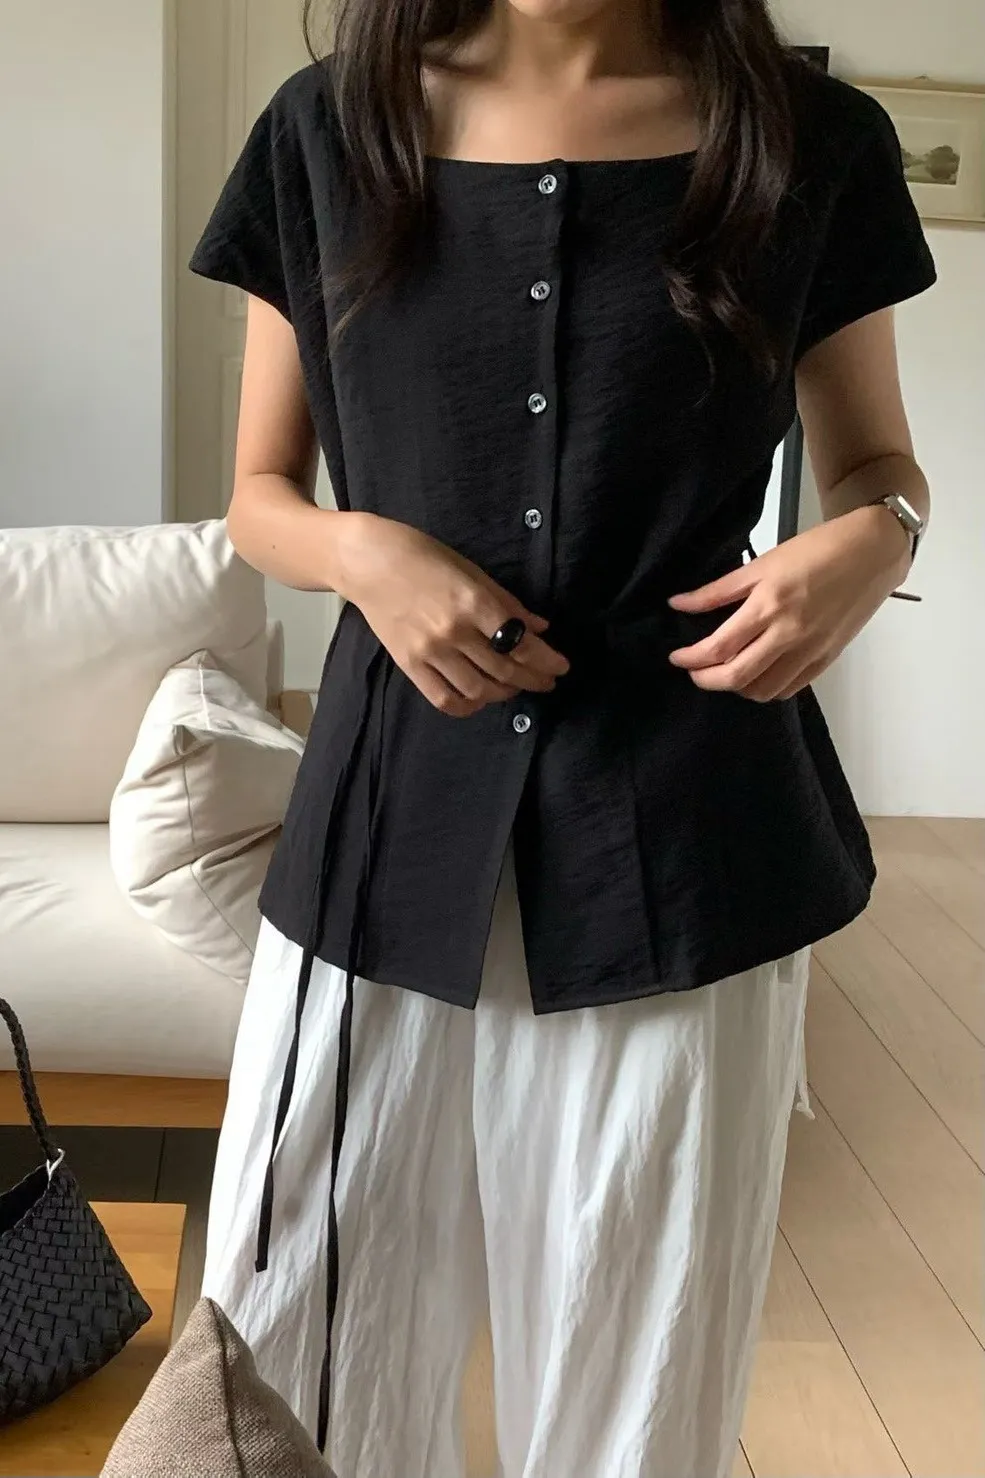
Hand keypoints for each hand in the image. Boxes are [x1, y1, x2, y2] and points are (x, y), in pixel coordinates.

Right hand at [333, 513, 569, 716]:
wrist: (367, 562)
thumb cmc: (422, 556)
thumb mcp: (471, 570)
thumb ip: (506, 602)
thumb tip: (539, 628)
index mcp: (473, 602)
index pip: (521, 643)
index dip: (547, 660)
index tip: (561, 668)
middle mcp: (454, 632)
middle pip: (504, 669)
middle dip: (533, 679)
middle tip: (546, 682)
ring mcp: (430, 651)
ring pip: (478, 690)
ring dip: (504, 693)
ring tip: (514, 687)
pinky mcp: (409, 664)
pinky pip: (444, 698)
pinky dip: (467, 706)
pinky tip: (479, 700)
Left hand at [666, 506, 910, 701]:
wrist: (872, 553)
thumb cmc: (816, 550)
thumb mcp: (763, 563)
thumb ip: (719, 590)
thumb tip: (678, 604)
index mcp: (769, 605)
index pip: (719, 647)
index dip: (691, 658)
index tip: (676, 658)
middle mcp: (788, 634)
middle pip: (737, 677)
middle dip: (706, 680)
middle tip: (694, 671)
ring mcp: (810, 651)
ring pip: (763, 690)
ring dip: (736, 687)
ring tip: (725, 671)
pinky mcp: (826, 660)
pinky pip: (789, 689)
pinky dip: (766, 689)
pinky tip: (756, 673)